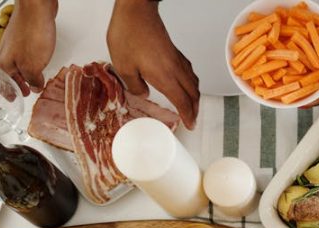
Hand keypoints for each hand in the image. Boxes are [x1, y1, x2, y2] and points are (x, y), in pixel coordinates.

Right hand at [0, 0, 57, 95]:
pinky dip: (30, 62)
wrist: (36, 8)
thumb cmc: (31, 35)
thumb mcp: (32, 66)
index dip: (5, 92)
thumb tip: (35, 88)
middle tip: (24, 92)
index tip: (12, 99)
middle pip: (8, 73)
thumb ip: (33, 80)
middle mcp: (6, 53)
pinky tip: (39, 62)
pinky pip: (24, 53)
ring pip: (16, 63)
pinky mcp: (24, 35)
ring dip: (24, 74)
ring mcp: (14, 43)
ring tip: (34, 81)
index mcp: (4, 63)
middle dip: (16, 84)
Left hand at [107, 0, 198, 128]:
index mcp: (164, 76)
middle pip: (193, 93)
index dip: (188, 115)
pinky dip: (191, 82)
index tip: (190, 125)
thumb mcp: (123, 66)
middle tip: (193, 118)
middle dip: (195, 109)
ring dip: (195, 96)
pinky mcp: (173, 51)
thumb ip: (134, 85)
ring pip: (193, 82)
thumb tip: (143, 94)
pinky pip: (188, 72)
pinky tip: (186, 82)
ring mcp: (176, 59)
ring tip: (192, 104)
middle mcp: (174, 69)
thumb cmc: (128, 34)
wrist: (136, 10)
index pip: (182, 101)